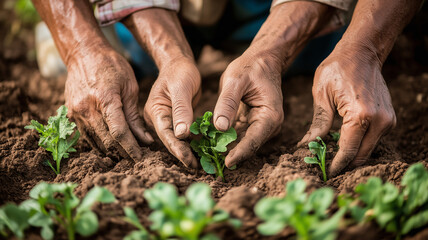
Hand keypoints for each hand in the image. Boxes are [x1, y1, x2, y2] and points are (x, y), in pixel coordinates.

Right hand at [65, 46, 153, 159]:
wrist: (83, 53)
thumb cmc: (111, 66)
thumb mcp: (130, 87)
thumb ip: (135, 116)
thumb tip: (145, 140)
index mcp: (105, 99)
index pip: (119, 132)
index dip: (131, 148)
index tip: (141, 158)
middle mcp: (87, 109)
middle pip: (107, 142)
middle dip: (123, 153)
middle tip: (137, 158)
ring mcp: (76, 112)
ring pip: (95, 142)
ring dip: (111, 152)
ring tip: (126, 154)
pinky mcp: (70, 114)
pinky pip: (86, 136)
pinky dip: (99, 143)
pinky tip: (111, 146)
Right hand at [143, 57, 200, 167]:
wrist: (179, 63)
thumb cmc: (179, 71)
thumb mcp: (181, 88)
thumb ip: (181, 110)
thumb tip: (181, 135)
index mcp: (155, 111)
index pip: (166, 135)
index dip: (177, 149)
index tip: (190, 161)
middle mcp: (157, 119)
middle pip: (169, 141)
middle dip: (182, 154)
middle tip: (197, 167)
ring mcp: (165, 120)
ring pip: (176, 140)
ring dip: (187, 151)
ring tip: (201, 164)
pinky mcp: (175, 120)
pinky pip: (182, 135)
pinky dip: (191, 143)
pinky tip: (202, 152)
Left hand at [214, 52, 283, 167]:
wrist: (262, 61)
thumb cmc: (250, 67)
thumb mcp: (235, 80)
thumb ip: (227, 103)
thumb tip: (220, 128)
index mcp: (269, 116)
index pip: (253, 140)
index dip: (239, 153)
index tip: (225, 163)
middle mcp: (269, 125)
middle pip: (249, 146)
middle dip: (230, 154)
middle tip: (210, 163)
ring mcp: (262, 126)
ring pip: (243, 143)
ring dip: (226, 149)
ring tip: (206, 156)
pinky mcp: (252, 125)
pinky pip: (239, 136)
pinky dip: (225, 140)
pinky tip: (209, 144)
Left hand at [299, 46, 395, 175]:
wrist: (362, 52)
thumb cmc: (338, 69)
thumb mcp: (321, 95)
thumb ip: (318, 124)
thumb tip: (307, 146)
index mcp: (360, 116)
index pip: (348, 152)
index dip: (335, 165)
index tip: (324, 173)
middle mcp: (379, 121)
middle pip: (361, 156)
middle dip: (344, 165)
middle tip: (326, 169)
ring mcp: (388, 121)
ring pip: (369, 150)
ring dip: (352, 156)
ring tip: (332, 158)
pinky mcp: (389, 119)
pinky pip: (373, 140)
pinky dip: (360, 145)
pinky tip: (344, 144)